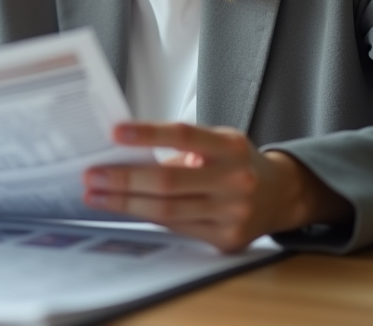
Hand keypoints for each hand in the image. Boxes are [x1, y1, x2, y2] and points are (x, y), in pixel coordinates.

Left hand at [83, 122, 350, 251]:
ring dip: (126, 203)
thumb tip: (125, 151)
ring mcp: (233, 213)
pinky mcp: (227, 239)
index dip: (148, 134)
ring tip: (96, 195)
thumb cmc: (235, 161)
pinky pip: (178, 228)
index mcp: (230, 146)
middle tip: (92, 175)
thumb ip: (179, 146)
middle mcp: (235, 180)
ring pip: (168, 210)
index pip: (184, 135)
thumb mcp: (217, 141)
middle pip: (169, 182)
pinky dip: (147, 218)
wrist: (280, 194)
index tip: (115, 132)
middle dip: (124, 179)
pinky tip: (124, 210)